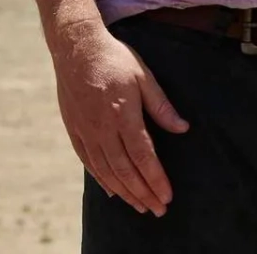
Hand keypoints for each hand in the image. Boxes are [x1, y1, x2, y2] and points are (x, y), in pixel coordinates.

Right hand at [47, 20, 188, 216]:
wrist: (75, 46)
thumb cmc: (113, 58)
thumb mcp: (143, 75)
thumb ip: (161, 105)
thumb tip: (183, 128)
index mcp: (123, 113)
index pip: (143, 155)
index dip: (155, 179)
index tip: (167, 196)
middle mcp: (102, 127)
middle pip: (124, 169)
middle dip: (143, 193)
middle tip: (158, 209)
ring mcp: (85, 130)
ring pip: (106, 170)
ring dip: (125, 192)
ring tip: (140, 206)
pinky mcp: (73, 128)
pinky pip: (87, 161)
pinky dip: (101, 179)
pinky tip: (112, 191)